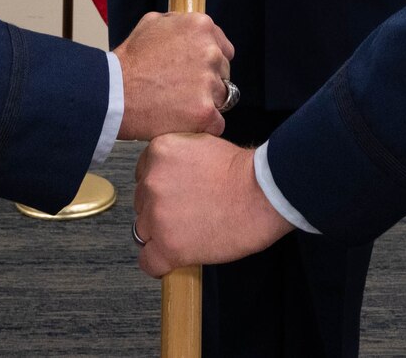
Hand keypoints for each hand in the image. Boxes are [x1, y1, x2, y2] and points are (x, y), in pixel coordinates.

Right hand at [113, 11, 235, 140]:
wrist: (113, 93)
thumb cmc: (129, 61)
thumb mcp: (151, 23)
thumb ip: (178, 22)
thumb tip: (189, 26)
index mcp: (201, 27)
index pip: (224, 49)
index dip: (209, 62)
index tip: (195, 70)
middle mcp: (210, 52)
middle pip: (224, 73)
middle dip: (207, 81)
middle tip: (182, 89)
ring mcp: (209, 83)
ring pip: (222, 98)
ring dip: (204, 102)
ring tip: (178, 105)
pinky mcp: (205, 112)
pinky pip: (217, 122)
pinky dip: (202, 125)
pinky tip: (183, 121)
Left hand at [135, 133, 292, 276]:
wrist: (263, 193)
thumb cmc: (244, 172)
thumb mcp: (203, 143)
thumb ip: (178, 157)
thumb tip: (171, 174)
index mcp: (158, 152)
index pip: (143, 177)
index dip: (162, 188)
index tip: (178, 196)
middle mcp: (150, 183)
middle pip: (142, 204)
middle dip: (162, 210)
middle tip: (190, 213)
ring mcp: (157, 216)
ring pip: (144, 232)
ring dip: (163, 234)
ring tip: (191, 233)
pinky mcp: (168, 246)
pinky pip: (148, 262)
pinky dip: (161, 263)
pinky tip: (179, 256)